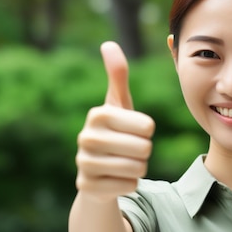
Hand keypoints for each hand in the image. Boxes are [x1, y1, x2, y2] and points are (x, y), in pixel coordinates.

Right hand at [75, 41, 155, 200]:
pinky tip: (115, 178)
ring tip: (123, 163)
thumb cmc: (113, 132)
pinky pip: (128, 186)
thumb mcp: (118, 105)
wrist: (94, 171)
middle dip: (143, 152)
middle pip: (144, 149)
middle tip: (129, 150)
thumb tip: (108, 44)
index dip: (146, 132)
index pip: (147, 126)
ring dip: (137, 168)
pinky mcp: (87, 187)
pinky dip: (128, 184)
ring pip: (137, 170)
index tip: (133, 131)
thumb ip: (117, 76)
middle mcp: (86, 138)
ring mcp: (84, 164)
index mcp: (98, 115)